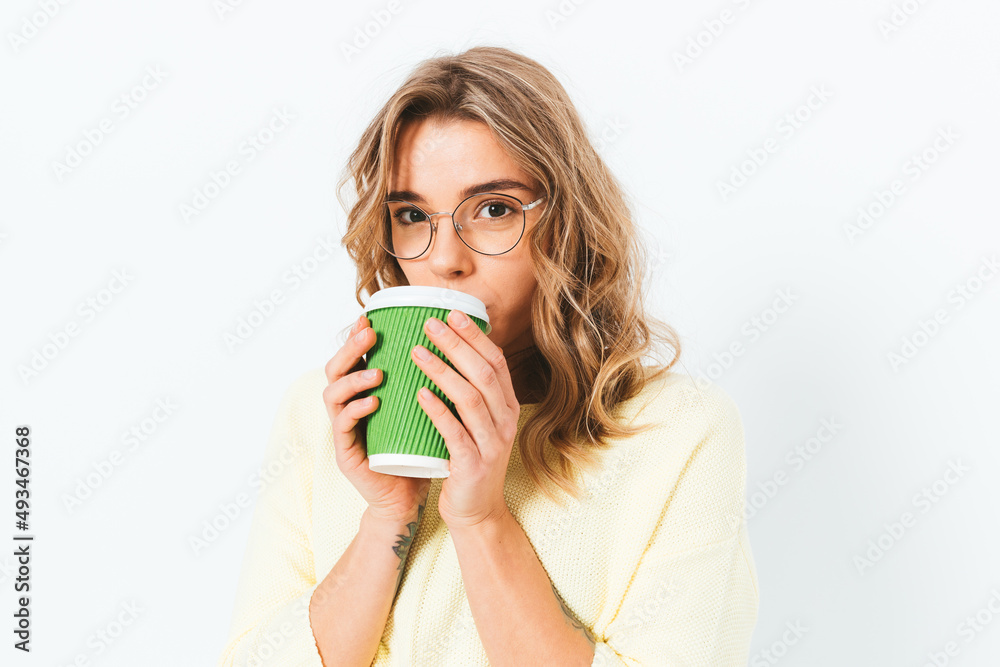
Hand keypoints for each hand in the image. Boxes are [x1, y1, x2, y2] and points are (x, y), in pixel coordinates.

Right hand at [323, 315, 430, 523]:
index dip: (358, 336)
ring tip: (377, 373)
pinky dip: (357, 411)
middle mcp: (349, 406)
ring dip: (354, 379)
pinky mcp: (346, 453)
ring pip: (333, 394)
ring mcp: (344, 430)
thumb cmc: (419, 448)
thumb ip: (424, 380)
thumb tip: (452, 342)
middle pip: (336, 368)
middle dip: (350, 349)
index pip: (355, 357)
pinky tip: (373, 403)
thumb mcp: (423, 408)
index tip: (371, 316)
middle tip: (368, 334)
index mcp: (366, 393)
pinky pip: (343, 427)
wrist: (410, 495)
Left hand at [410, 309, 520, 529]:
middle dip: (456, 345)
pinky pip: (455, 432)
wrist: (476, 511)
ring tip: (417, 352)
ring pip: (470, 398)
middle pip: (483, 373)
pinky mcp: (473, 464)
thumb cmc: (467, 461)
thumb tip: (446, 353)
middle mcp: (505, 420)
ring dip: (442, 371)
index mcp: (506, 406)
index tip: (452, 313)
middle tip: (429, 323)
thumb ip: (467, 392)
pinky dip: (438, 410)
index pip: (495, 362)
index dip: (474, 336)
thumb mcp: (476, 422)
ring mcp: (492, 443)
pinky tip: (420, 394)